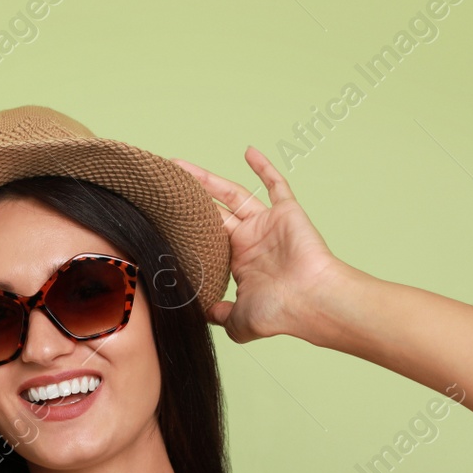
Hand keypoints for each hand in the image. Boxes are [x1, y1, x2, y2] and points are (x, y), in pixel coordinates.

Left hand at [171, 147, 344, 342]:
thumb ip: (219, 314)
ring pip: (232, 195)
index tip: (161, 219)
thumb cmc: (278, 313)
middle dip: (188, 199)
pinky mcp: (285, 212)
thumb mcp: (237, 321)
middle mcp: (251, 241)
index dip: (186, 229)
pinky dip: (264, 168)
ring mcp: (267, 225)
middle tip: (163, 185)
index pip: (206, 239)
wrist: (311, 301)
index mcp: (238, 263)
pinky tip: (248, 151)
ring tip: (179, 166)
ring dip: (207, 179)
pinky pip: (276, 184)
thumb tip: (201, 313)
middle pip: (212, 212)